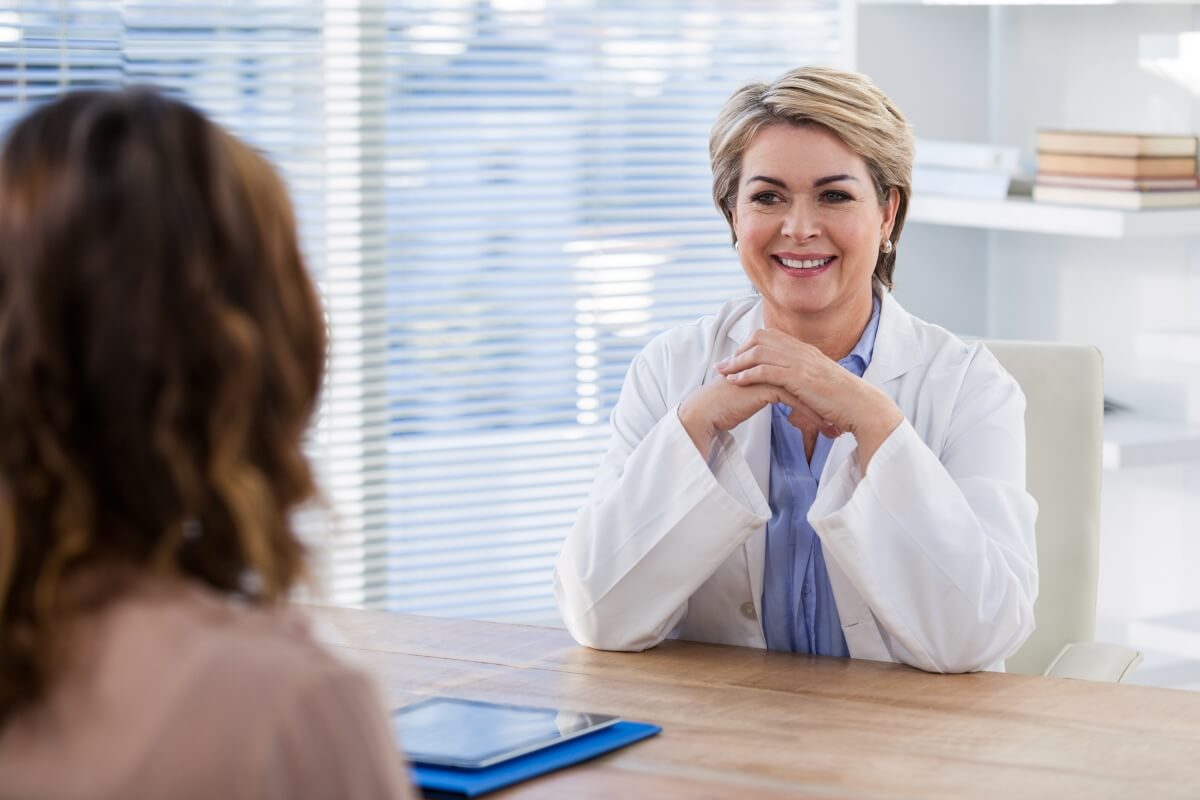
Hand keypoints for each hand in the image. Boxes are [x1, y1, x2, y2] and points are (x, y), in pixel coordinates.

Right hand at [678, 370, 838, 457]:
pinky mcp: (765, 385)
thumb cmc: (727, 404)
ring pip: (804, 390)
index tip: (832, 410)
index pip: (803, 375)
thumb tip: (785, 394)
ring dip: (821, 410)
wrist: (707, 411)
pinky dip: (810, 415)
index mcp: (771, 361)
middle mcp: (772, 362)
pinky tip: (821, 427)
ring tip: (834, 427)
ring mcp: (769, 372)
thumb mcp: (754, 392)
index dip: (818, 394)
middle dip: (825, 402)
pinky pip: (795, 400)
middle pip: (807, 381)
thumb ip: (769, 386)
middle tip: (840, 418)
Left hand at [716, 329, 903, 469]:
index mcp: (806, 350)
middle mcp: (802, 351)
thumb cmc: (843, 400)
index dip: (749, 345)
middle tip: (723, 365)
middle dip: (738, 351)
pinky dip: (747, 375)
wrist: (861, 406)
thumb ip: (804, 375)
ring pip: (760, 353)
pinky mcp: (800, 378)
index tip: (736, 358)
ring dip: (737, 363)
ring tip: (723, 374)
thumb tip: (791, 382)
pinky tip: (736, 382)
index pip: (770, 336)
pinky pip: (766, 371)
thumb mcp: (821, 381)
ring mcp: (801, 362)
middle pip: (761, 340)